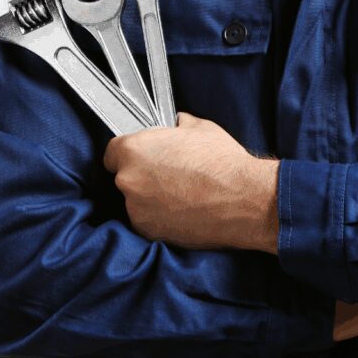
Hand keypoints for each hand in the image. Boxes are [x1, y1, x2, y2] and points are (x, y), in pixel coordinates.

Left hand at [103, 112, 279, 251]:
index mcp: (133, 150)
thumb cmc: (223, 163)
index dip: (129, 154)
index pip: (112, 152)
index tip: (142, 158)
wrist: (245, 201)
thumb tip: (176, 124)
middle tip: (169, 176)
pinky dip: (160, 218)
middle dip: (142, 176)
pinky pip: (148, 222)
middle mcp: (128, 181)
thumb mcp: (200, 128)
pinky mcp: (150, 232)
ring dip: (150, 199)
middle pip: (124, 177)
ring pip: (136, 202)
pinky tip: (183, 211)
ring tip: (180, 196)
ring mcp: (137, 210)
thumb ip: (177, 127)